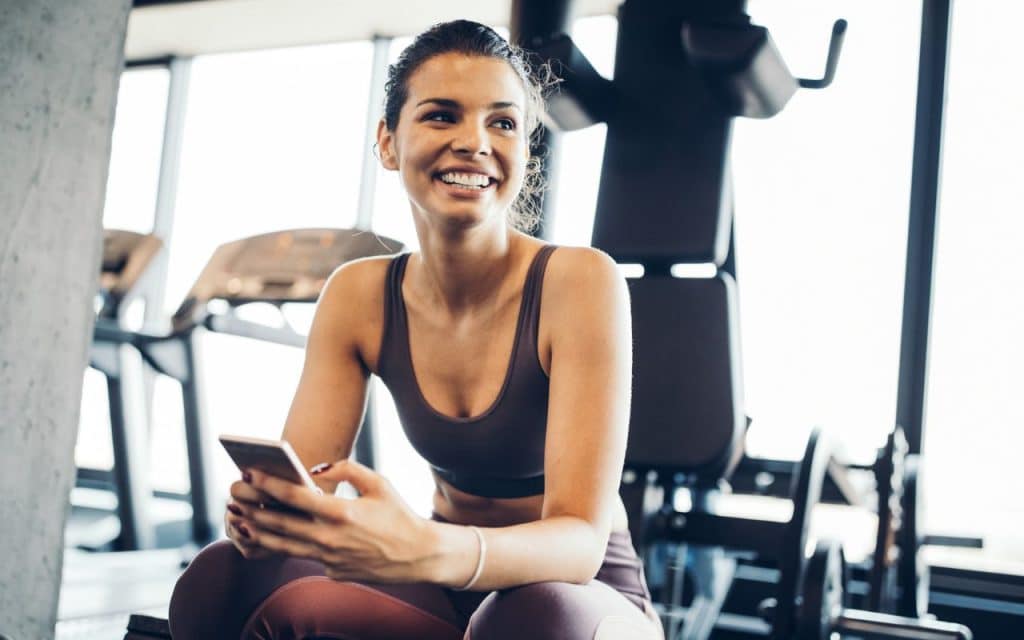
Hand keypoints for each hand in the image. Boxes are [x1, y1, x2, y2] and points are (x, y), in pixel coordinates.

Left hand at [235, 460, 437, 582]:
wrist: (420, 555)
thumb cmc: (400, 515)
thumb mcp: (380, 482)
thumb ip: (347, 468)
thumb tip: (315, 469)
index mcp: (343, 512)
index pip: (296, 497)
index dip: (269, 484)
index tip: (250, 473)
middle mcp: (331, 539)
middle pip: (281, 523)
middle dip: (253, 507)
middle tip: (233, 494)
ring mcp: (330, 560)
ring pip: (285, 546)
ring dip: (259, 532)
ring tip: (240, 520)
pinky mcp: (333, 572)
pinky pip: (307, 556)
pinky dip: (288, 546)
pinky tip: (271, 537)